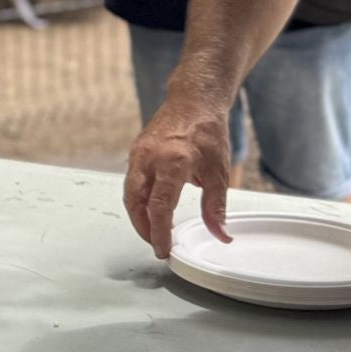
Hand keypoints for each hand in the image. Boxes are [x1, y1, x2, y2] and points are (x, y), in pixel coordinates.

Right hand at [122, 96, 233, 258]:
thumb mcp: (219, 172)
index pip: (159, 207)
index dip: (159, 233)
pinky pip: (131, 181)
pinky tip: (150, 208)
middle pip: (135, 202)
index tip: (164, 250)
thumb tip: (220, 235)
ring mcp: (139, 153)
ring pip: (129, 193)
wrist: (194, 101)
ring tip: (153, 231)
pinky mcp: (135, 151)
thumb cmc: (207, 132)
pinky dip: (137, 199)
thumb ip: (216, 207)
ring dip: (138, 215)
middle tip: (156, 245)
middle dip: (143, 228)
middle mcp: (150, 158)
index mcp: (173, 163)